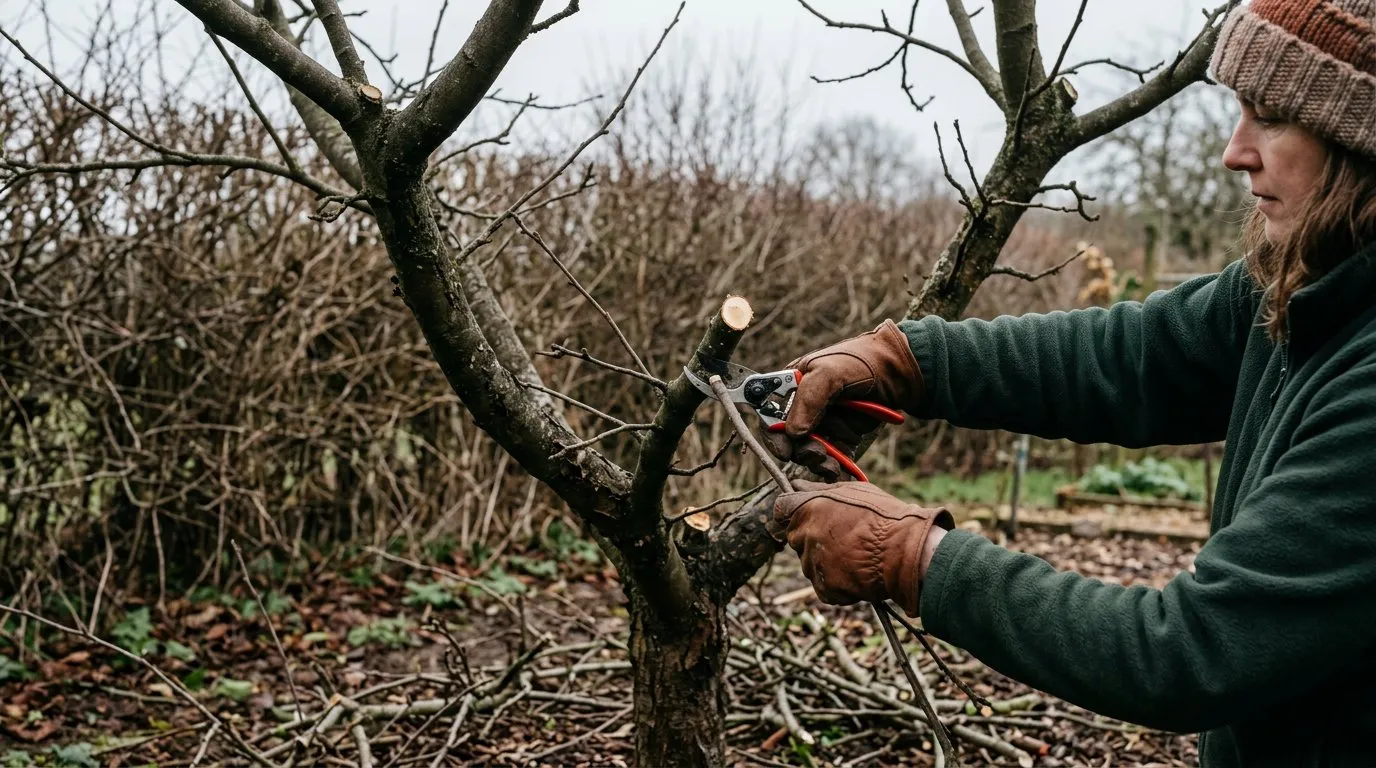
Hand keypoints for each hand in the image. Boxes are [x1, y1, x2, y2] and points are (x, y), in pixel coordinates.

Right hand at [762, 320, 923, 478]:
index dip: (774, 436)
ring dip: (821, 460)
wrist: (900, 373)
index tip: (785, 451)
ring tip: (834, 464)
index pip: (771, 415)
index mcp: (793, 386)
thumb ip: (808, 400)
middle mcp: (804, 406)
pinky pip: (832, 457)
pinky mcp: (842, 436)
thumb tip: (793, 434)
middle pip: (791, 440)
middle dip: (803, 451)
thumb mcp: (829, 373)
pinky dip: (836, 466)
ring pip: (811, 451)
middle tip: (818, 456)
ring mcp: (824, 423)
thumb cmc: (861, 362)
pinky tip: (842, 470)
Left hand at [773, 480, 952, 615]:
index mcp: (808, 508)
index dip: (795, 513)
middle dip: (811, 538)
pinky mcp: (825, 588)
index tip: (808, 517)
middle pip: (796, 538)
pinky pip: (824, 586)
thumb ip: (820, 489)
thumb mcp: (853, 491)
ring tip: (855, 557)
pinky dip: (838, 584)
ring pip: (810, 564)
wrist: (905, 552)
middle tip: (840, 539)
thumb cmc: (884, 518)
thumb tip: (797, 484)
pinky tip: (857, 574)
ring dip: (826, 562)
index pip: (782, 509)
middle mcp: (805, 535)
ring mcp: (813, 563)